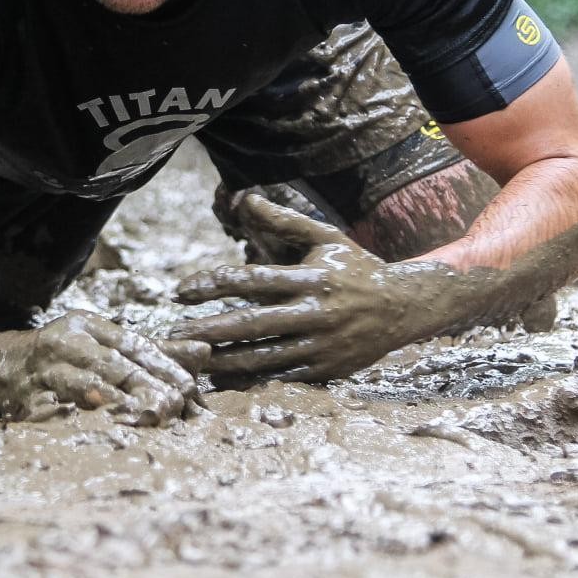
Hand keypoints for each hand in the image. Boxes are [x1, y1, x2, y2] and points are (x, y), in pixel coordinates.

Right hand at [0, 311, 209, 425]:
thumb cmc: (52, 359)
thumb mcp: (97, 346)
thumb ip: (151, 351)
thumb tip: (205, 351)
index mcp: (86, 326)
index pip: (134, 344)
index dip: (165, 366)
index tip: (192, 389)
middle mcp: (64, 342)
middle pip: (115, 365)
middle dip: (149, 387)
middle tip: (177, 408)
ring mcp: (41, 371)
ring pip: (87, 386)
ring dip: (120, 404)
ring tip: (148, 419)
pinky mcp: (22, 402)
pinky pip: (54, 414)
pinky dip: (79, 424)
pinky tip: (102, 434)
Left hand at [174, 193, 478, 382]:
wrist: (404, 307)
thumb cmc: (356, 267)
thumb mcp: (325, 238)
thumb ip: (284, 220)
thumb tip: (244, 198)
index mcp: (311, 278)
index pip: (252, 280)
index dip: (213, 284)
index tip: (180, 290)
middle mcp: (315, 313)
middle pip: (252, 323)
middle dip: (209, 329)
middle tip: (174, 333)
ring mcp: (321, 345)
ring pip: (264, 356)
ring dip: (223, 360)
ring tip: (192, 359)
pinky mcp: (326, 369)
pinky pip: (282, 376)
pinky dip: (251, 379)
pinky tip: (224, 378)